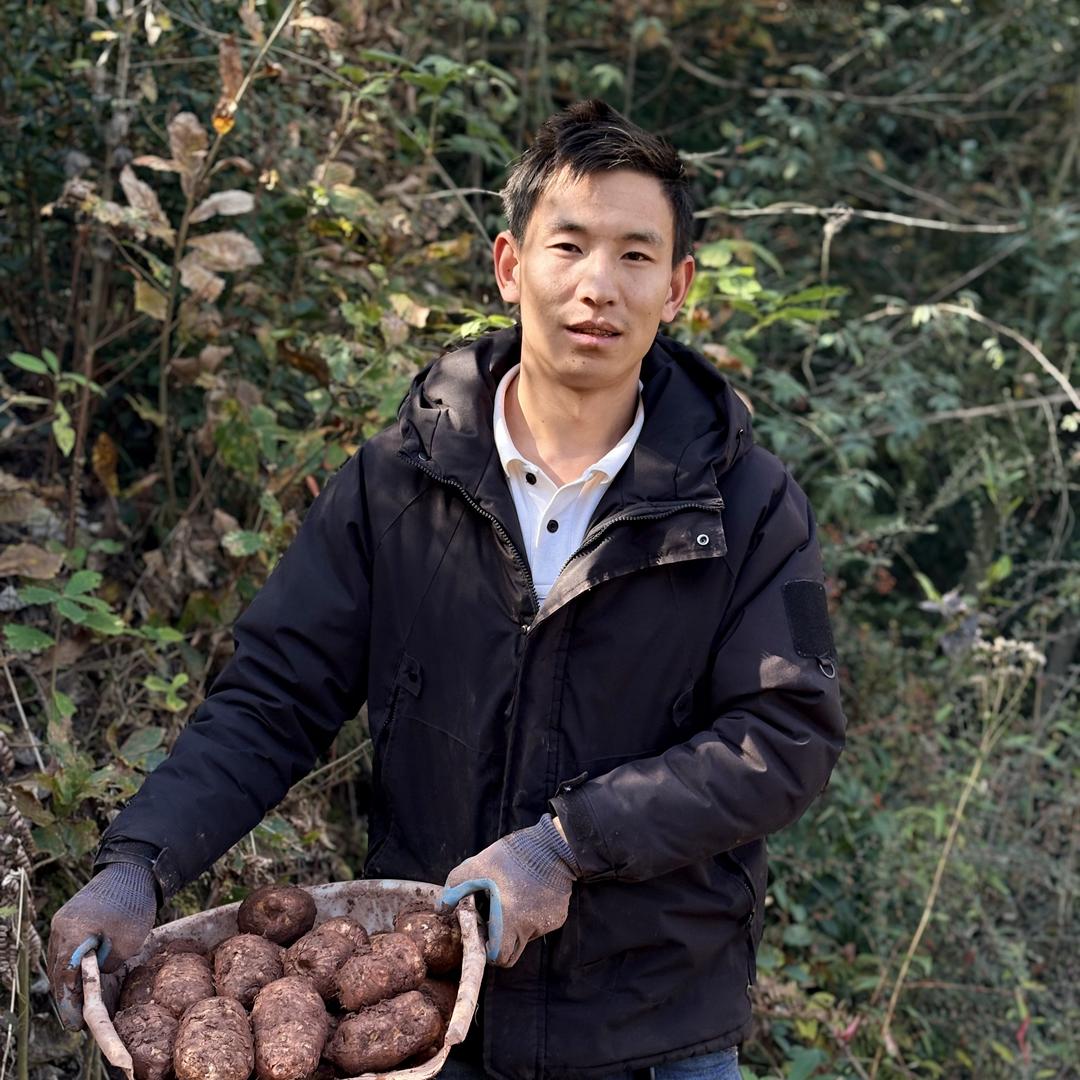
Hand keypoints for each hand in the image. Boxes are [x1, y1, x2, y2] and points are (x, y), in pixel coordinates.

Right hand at [47, 863, 156, 1028]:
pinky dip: (73, 964)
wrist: (134, 869)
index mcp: (72, 932)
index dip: (69, 1003)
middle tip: (75, 1019)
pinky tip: (81, 977)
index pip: (65, 977)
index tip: (75, 1024)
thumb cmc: (134, 905)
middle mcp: (61, 927)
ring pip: (60, 959)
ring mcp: (63, 920)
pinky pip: (66, 947)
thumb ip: (107, 965)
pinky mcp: (70, 917)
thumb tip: (96, 976)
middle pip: (58, 970)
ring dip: (68, 980)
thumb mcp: (127, 943)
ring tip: (77, 1003)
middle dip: (66, 996)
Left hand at [437, 814, 579, 966]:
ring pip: (526, 936)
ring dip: (516, 924)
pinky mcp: (558, 916)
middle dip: (500, 943)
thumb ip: (454, 889)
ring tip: (512, 895)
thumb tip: (443, 909)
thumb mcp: (475, 867)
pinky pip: (540, 923)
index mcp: (510, 920)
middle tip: (494, 921)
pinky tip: (529, 891)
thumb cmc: (511, 857)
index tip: (484, 935)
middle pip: (512, 953)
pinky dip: (531, 913)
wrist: (551, 846)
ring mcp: (546, 923)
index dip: (488, 951)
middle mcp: (530, 928)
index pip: (498, 957)